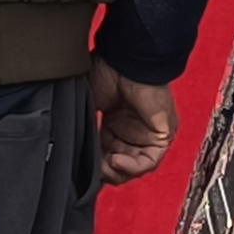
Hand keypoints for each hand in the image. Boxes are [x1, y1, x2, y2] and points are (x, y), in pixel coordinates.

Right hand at [89, 65, 177, 184]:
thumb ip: (84, 130)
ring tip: (103, 167)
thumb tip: (72, 154)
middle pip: (119, 167)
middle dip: (104, 172)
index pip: (105, 156)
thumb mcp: (87, 106)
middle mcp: (131, 131)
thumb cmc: (105, 73)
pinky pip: (149, 161)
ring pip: (134, 168)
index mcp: (113, 124)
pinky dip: (132, 167)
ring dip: (117, 172)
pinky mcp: (162, 135)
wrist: (125, 61)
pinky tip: (115, 161)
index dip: (94, 166)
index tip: (81, 170)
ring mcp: (147, 135)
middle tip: (92, 170)